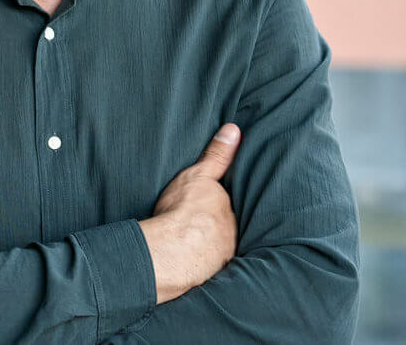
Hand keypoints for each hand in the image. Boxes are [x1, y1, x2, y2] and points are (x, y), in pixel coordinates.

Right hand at [138, 123, 240, 303]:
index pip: (229, 204)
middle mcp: (232, 235)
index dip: (219, 203)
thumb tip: (234, 130)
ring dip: (209, 246)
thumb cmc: (182, 211)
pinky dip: (199, 263)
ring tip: (194, 244)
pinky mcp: (209, 274)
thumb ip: (217, 155)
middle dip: (217, 226)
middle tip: (200, 225)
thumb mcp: (198, 175)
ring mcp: (222, 256)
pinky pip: (206, 265)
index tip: (208, 204)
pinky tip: (189, 262)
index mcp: (229, 210)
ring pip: (218, 247)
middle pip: (226, 227)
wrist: (170, 251)